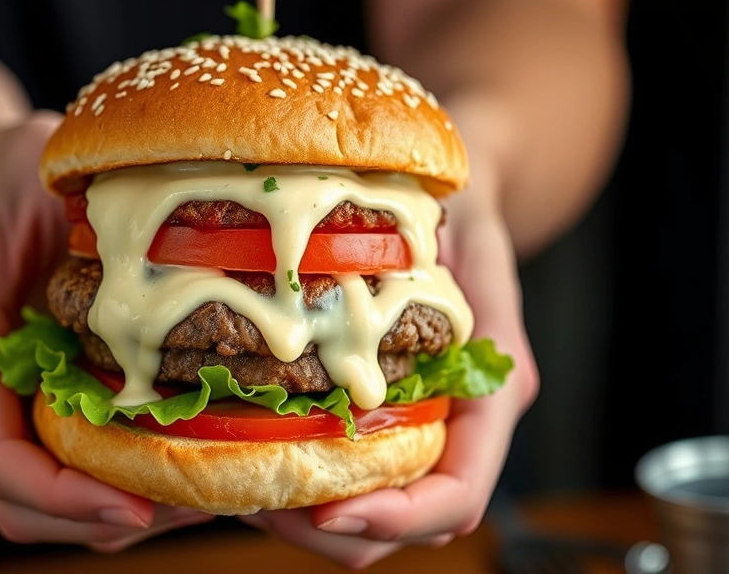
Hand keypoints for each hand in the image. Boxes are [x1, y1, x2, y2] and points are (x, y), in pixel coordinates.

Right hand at [0, 112, 213, 550]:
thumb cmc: (8, 168)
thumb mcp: (27, 157)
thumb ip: (60, 187)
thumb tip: (143, 219)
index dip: (58, 494)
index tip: (135, 506)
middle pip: (18, 503)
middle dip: (99, 518)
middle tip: (196, 504)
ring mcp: (9, 402)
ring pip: (48, 506)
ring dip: (121, 515)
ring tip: (206, 496)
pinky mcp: (42, 404)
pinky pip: (75, 475)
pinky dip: (126, 488)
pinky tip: (189, 467)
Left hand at [237, 160, 539, 569]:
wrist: (456, 199)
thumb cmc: (462, 209)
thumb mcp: (469, 232)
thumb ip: (474, 299)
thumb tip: (435, 358)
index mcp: (489, 398)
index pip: (458, 494)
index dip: (398, 518)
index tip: (329, 512)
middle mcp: (457, 430)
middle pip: (406, 525)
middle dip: (332, 530)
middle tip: (256, 506)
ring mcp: (421, 431)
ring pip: (371, 517)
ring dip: (306, 518)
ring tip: (239, 491)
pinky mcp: (383, 423)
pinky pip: (347, 480)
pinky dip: (300, 487)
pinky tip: (251, 459)